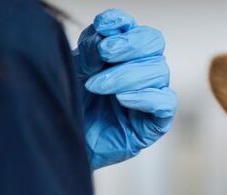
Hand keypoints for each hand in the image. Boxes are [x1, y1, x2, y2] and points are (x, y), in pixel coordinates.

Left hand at [73, 9, 176, 168]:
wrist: (61, 139)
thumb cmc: (69, 105)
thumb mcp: (73, 70)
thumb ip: (90, 50)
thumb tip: (107, 38)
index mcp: (121, 54)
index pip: (133, 28)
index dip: (121, 23)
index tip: (102, 27)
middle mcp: (140, 70)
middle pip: (153, 43)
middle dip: (129, 44)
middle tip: (104, 53)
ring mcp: (149, 96)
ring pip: (159, 71)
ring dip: (126, 75)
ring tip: (97, 86)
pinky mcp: (154, 123)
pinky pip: (165, 103)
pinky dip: (145, 97)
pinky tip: (122, 100)